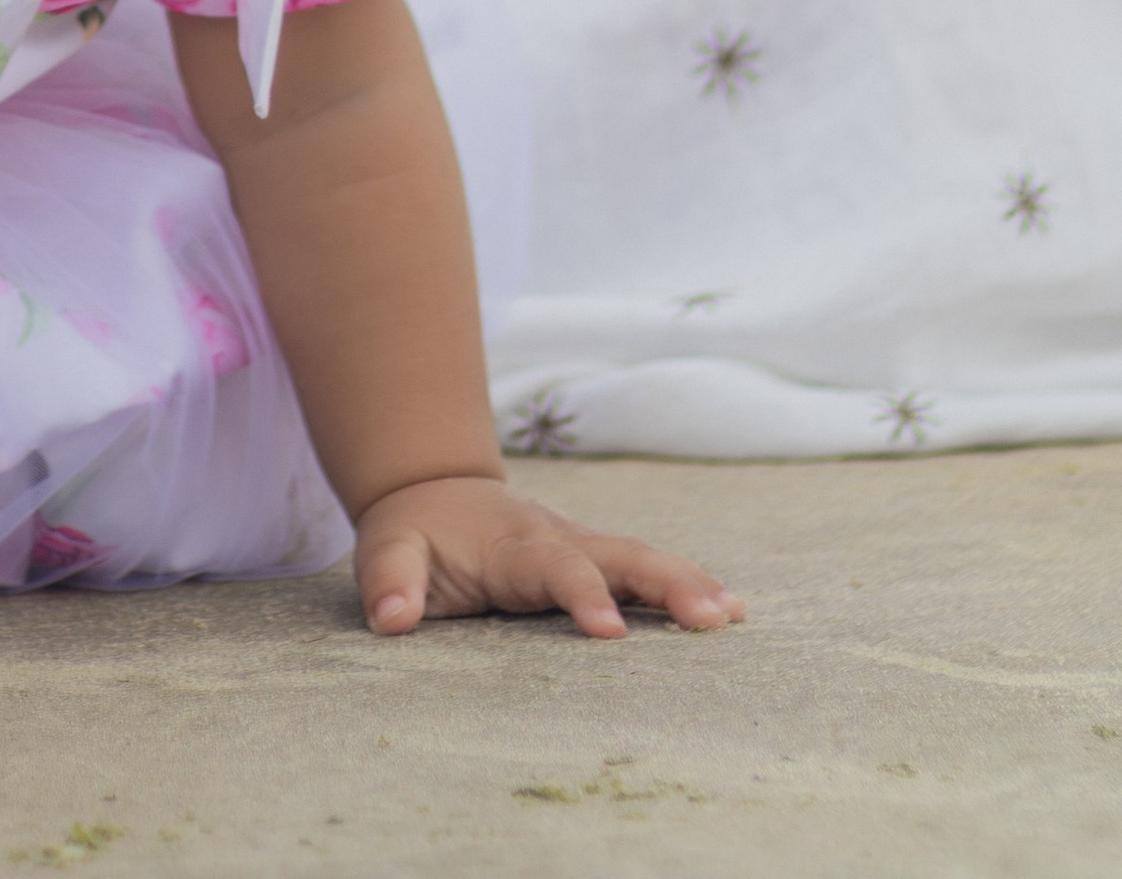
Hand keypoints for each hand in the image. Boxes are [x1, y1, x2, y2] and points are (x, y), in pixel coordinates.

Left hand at [355, 475, 743, 638]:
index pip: (557, 569)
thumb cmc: (413, 531)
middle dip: (669, 583)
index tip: (612, 633)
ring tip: (734, 615)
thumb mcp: (387, 552)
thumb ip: (390, 583)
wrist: (433, 488)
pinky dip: (685, 585)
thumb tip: (393, 622)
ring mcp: (582, 545)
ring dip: (689, 583)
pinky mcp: (594, 559)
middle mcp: (560, 538)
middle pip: (622, 555)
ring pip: (644, 558)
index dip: (584, 596)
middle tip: (716, 618)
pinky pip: (643, 571)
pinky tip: (727, 610)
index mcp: (514, 544)